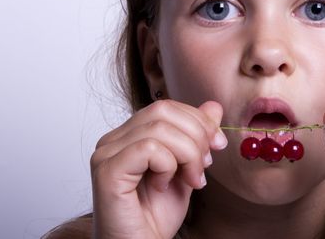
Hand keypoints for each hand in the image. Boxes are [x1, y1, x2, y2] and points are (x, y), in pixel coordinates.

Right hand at [90, 100, 227, 238]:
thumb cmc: (156, 216)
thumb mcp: (186, 168)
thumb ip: (196, 137)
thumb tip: (214, 107)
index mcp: (129, 135)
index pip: (166, 107)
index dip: (197, 120)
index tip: (218, 143)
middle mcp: (113, 140)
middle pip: (163, 110)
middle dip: (196, 135)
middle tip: (206, 165)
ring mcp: (106, 153)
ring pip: (159, 128)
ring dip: (188, 154)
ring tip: (191, 180)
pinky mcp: (106, 170)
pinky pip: (148, 148)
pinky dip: (168, 165)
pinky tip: (164, 186)